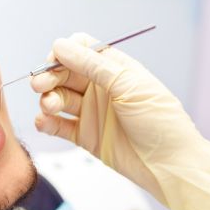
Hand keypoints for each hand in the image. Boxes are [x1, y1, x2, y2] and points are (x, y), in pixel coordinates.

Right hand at [30, 33, 209, 209]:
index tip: (53, 62)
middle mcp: (100, 87)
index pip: (80, 50)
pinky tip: (43, 122)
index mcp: (114, 68)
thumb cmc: (159, 121)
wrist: (170, 165)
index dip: (63, 53)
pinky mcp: (84, 135)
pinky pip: (58, 125)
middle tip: (39, 86)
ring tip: (50, 108)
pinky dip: (47, 122)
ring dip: (48, 100)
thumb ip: (93, 65)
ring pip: (58, 98)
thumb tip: (60, 45)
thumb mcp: (128, 86)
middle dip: (49, 77)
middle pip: (63, 73)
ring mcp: (91, 112)